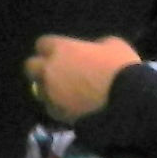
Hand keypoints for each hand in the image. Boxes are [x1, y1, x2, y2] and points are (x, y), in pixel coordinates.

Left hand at [26, 34, 141, 124]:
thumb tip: (92, 50)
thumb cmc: (120, 66)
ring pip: (39, 90)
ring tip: (65, 92)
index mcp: (61, 49)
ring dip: (48, 89)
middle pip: (30, 67)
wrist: (126, 100)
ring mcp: (51, 93)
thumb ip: (94, 46)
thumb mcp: (112, 45)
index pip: (43, 43)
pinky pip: (52, 108)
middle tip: (56, 72)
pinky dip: (59, 106)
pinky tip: (72, 106)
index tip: (61, 52)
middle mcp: (49, 70)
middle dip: (40, 68)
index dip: (51, 48)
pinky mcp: (58, 113)